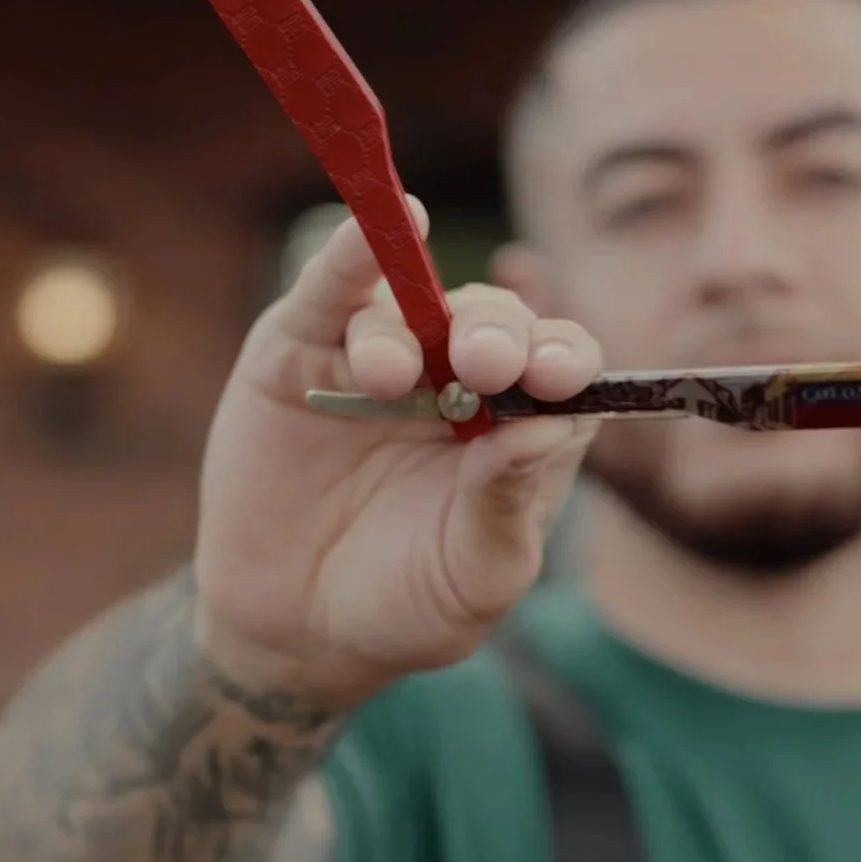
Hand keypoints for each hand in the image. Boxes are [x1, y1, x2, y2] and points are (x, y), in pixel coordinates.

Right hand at [191, 198, 600, 699]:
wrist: (295, 631)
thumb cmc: (408, 603)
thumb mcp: (475, 575)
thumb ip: (507, 505)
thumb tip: (548, 428)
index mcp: (519, 422)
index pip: (562, 367)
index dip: (565, 359)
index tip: (561, 376)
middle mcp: (456, 376)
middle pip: (491, 323)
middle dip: (496, 334)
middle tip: (488, 362)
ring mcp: (378, 357)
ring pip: (408, 306)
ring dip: (408, 328)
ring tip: (389, 376)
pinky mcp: (299, 349)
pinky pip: (328, 290)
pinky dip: (349, 253)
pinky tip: (373, 230)